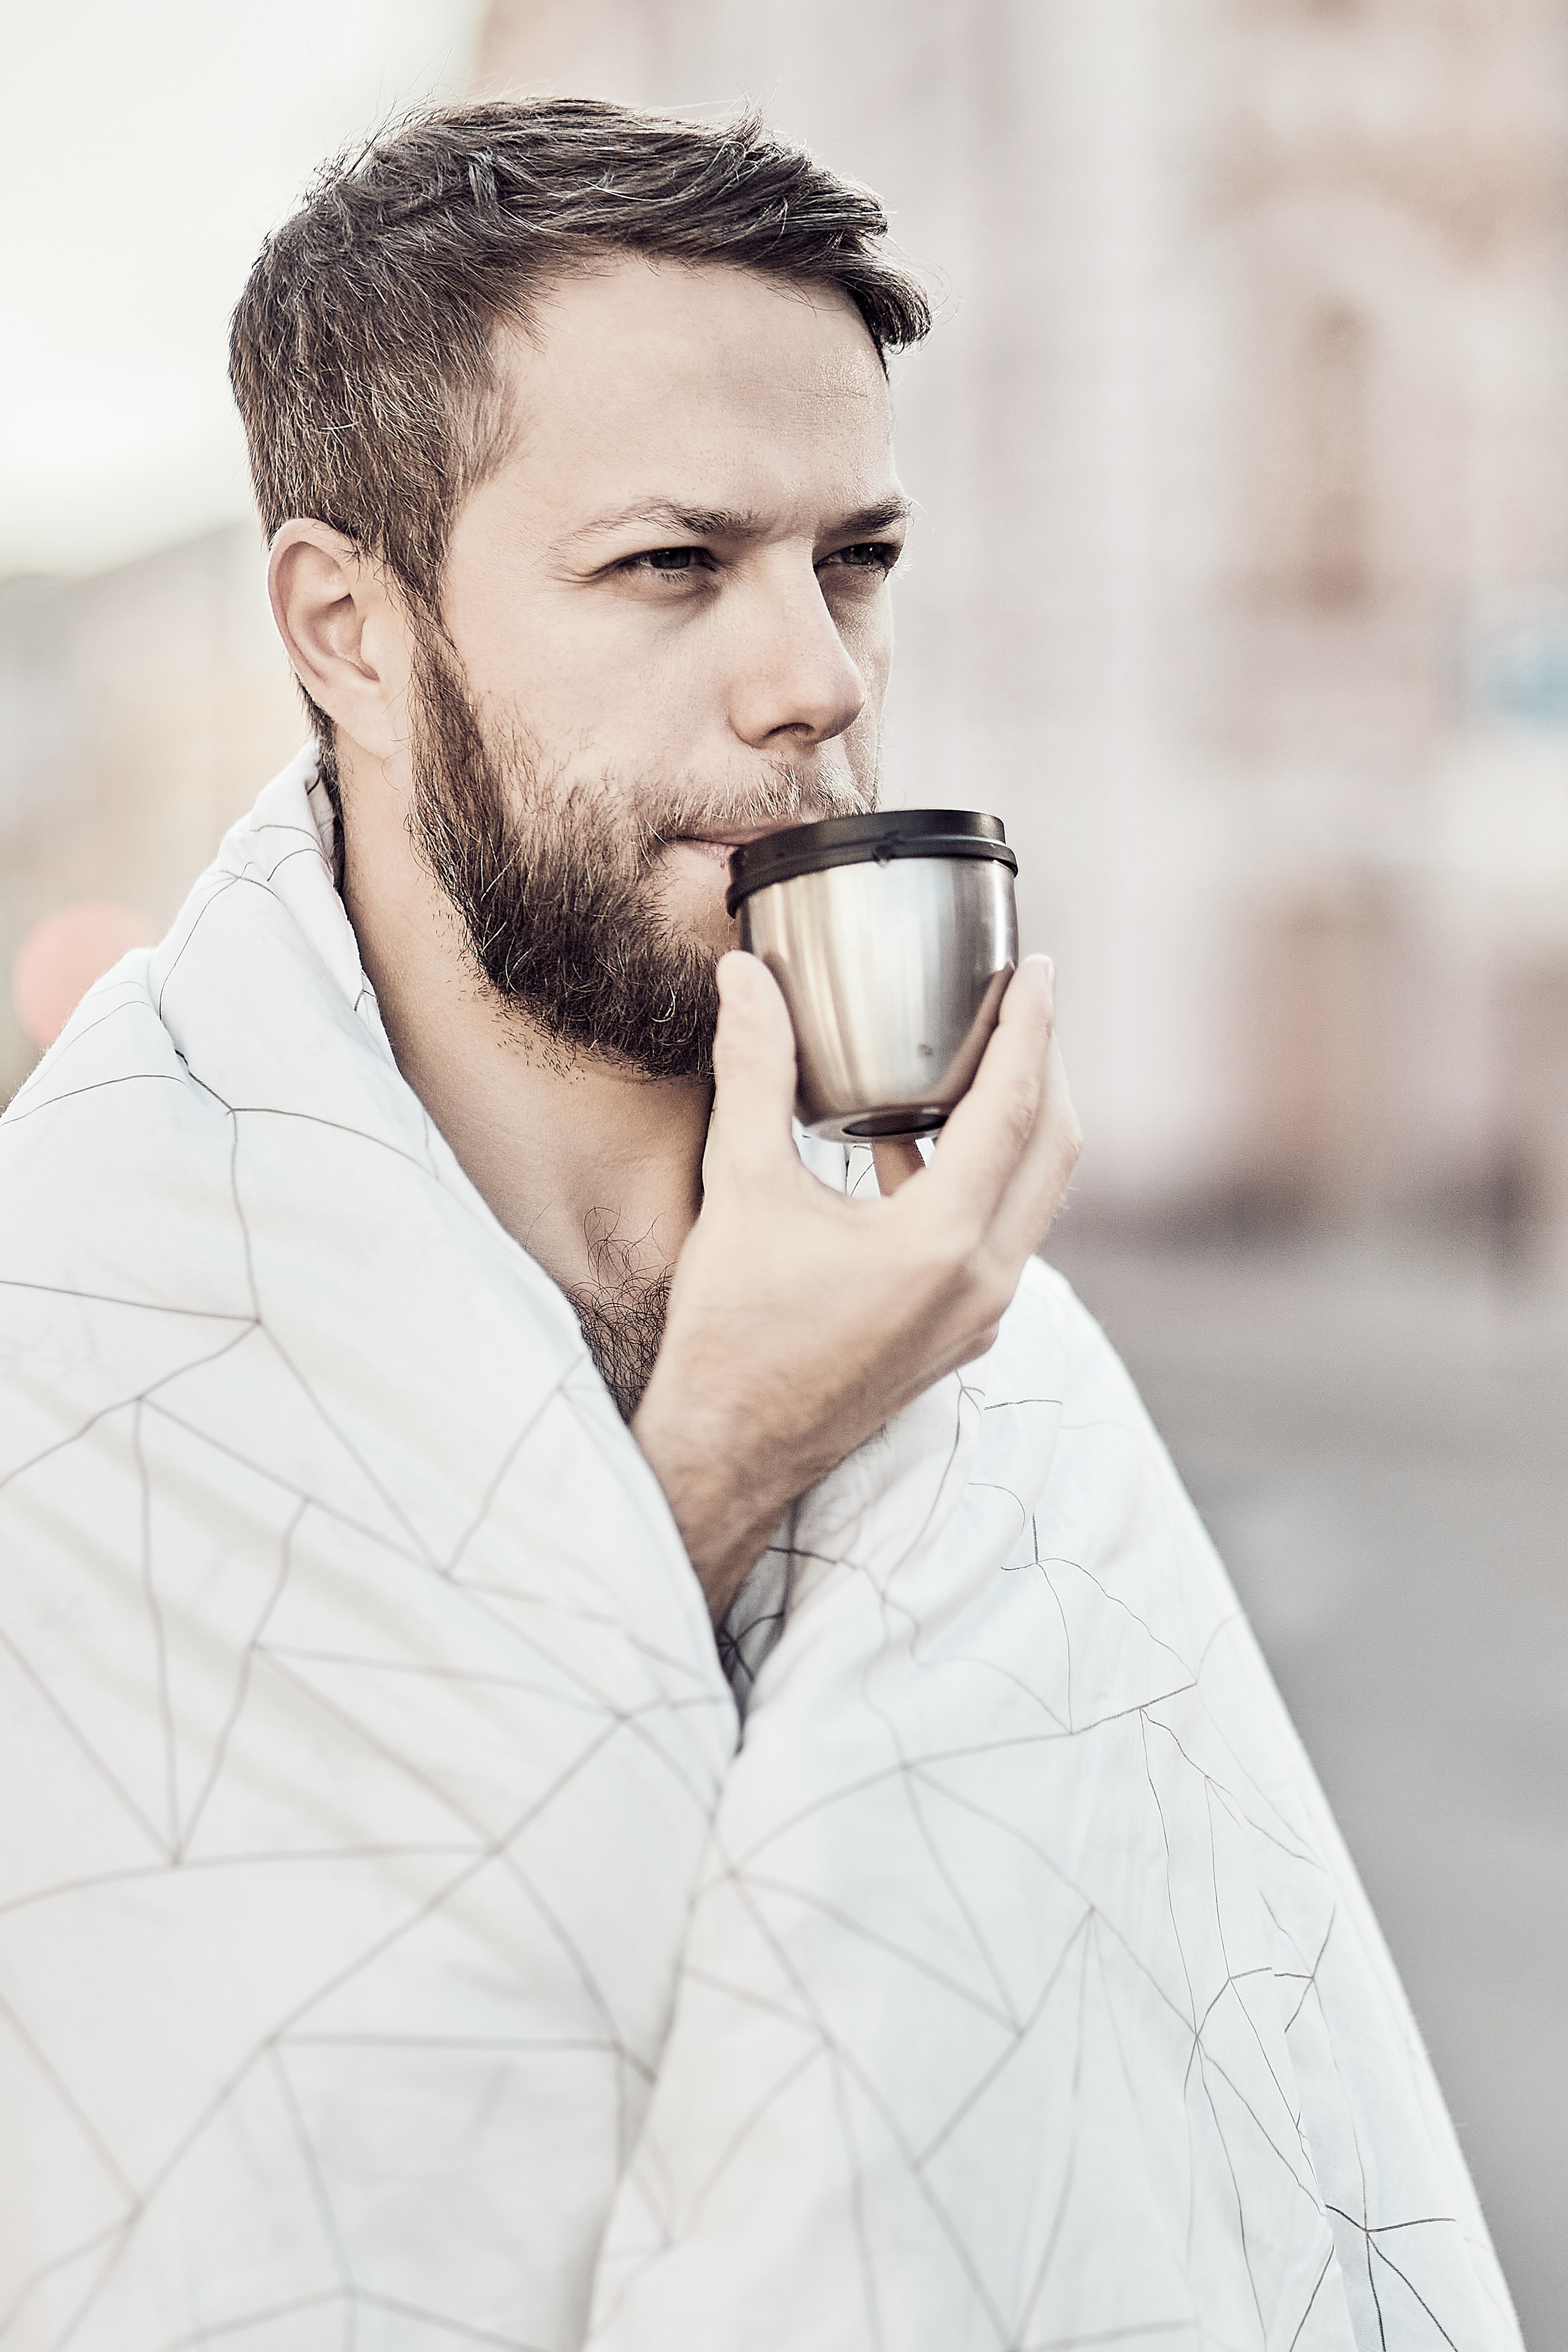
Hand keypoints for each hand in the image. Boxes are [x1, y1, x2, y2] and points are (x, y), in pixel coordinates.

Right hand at [632, 952, 1080, 1620]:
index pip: (1016, 1108)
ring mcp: (979, 1316)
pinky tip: (914, 1149)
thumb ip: (754, 1073)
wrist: (729, 1451)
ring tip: (976, 1063)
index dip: (1030, 1028)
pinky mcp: (959, 1335)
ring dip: (1017, 1126)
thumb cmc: (732, 1331)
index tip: (1036, 970)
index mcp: (943, 1243)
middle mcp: (983, 1282)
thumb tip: (746, 976)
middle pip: (1053, 1150)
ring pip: (1032, 1197)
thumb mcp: (742, 1188)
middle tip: (1021, 1006)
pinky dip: (980, 1179)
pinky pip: (998, 1237)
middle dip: (1045, 1068)